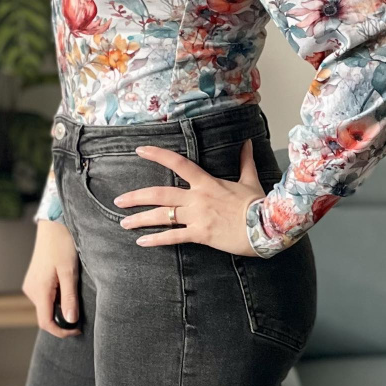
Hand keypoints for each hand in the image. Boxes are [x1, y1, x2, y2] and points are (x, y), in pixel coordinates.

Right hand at [22, 220, 81, 336]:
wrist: (52, 224)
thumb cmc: (62, 244)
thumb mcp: (69, 271)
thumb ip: (69, 297)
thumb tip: (71, 321)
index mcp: (39, 290)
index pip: (46, 323)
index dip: (62, 331)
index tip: (77, 329)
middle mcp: (31, 290)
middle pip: (45, 316)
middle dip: (62, 319)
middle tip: (80, 312)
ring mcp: (31, 284)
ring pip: (45, 306)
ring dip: (59, 307)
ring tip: (75, 295)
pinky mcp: (33, 279)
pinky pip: (44, 297)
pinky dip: (55, 298)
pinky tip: (66, 287)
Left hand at [113, 137, 264, 256]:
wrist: (265, 226)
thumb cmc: (257, 203)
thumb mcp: (249, 179)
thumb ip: (245, 160)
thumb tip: (248, 143)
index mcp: (206, 182)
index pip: (178, 163)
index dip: (157, 155)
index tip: (140, 150)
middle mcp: (197, 198)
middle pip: (160, 194)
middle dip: (137, 197)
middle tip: (119, 200)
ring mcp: (197, 217)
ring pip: (162, 217)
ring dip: (140, 220)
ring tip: (124, 223)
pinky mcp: (200, 235)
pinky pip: (173, 237)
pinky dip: (156, 240)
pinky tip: (142, 242)